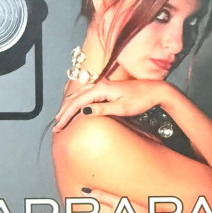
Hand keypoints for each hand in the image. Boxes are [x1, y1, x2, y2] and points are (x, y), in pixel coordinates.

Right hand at [53, 80, 169, 131]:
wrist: (154, 91)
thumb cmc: (140, 100)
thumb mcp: (121, 108)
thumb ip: (101, 109)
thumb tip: (83, 111)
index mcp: (101, 89)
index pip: (78, 103)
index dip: (67, 115)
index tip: (59, 127)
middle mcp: (99, 85)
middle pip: (75, 98)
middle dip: (65, 112)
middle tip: (57, 127)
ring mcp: (102, 85)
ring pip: (79, 95)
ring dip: (69, 107)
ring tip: (61, 118)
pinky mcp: (106, 88)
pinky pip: (86, 94)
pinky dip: (77, 102)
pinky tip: (75, 107)